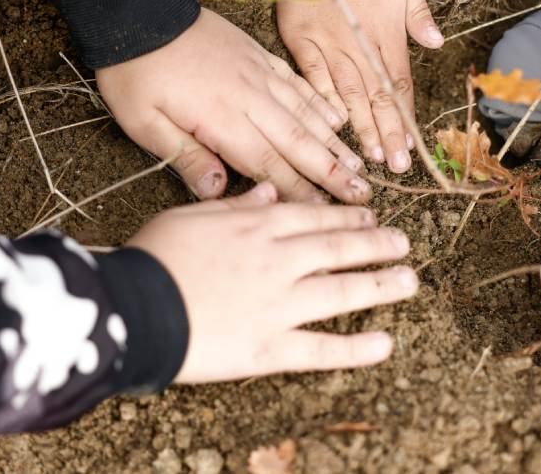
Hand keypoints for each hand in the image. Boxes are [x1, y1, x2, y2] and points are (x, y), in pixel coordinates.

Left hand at [98, 8, 371, 202]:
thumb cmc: (135, 72)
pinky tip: (337, 117)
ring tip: (359, 162)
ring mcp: (259, 74)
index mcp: (222, 118)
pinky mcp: (258, 57)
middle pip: (299, 141)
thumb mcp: (143, 122)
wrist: (140, 11)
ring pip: (306, 112)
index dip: (297, 189)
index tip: (324, 210)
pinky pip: (297, 83)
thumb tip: (218, 191)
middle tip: (361, 193)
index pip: (268, 163)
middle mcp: (250, 97)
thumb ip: (185, 156)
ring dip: (334, 141)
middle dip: (332, 171)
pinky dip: (320, 102)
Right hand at [128, 182, 417, 380]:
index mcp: (258, 228)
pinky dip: (356, 348)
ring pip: (342, 292)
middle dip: (375, 245)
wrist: (131, 308)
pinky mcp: (270, 347)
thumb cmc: (153, 257)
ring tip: (409, 281)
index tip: (370, 216)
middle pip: (338, 249)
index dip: (346, 217)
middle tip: (403, 242)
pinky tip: (385, 344)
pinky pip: (321, 349)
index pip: (314, 217)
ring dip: (381, 285)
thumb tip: (267, 190)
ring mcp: (279, 305)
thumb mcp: (192, 216)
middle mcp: (279, 262)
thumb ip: (236, 205)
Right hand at [277, 0, 442, 173]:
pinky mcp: (301, 40)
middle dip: (387, 136)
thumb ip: (419, 15)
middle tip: (395, 167)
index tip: (411, 147)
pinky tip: (332, 127)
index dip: (405, 119)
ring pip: (348, 96)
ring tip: (370, 158)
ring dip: (360, 128)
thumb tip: (436, 43)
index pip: (399, 87)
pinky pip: (312, 78)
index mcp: (387, 37)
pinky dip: (323, 102)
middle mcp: (360, 48)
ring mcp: (329, 46)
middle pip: (377, 100)